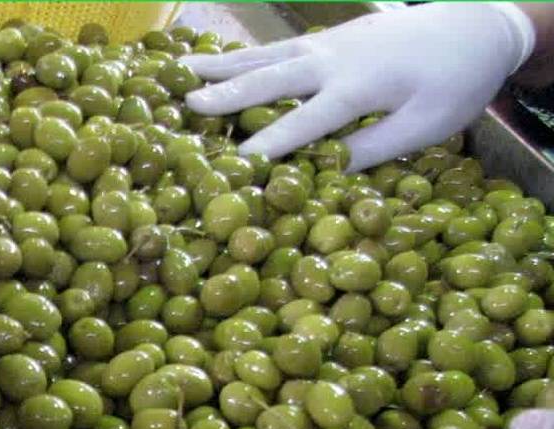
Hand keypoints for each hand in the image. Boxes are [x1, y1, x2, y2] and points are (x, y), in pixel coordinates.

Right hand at [179, 3, 534, 172]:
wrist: (478, 25)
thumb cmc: (457, 82)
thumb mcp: (427, 126)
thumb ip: (373, 148)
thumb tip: (324, 173)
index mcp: (360, 86)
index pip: (304, 121)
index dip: (268, 143)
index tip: (232, 163)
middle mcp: (335, 59)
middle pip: (272, 78)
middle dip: (228, 93)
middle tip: (186, 105)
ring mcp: (329, 43)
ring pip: (266, 55)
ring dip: (222, 66)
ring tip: (181, 72)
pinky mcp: (330, 37)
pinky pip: (277, 46)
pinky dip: (244, 54)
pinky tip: (217, 60)